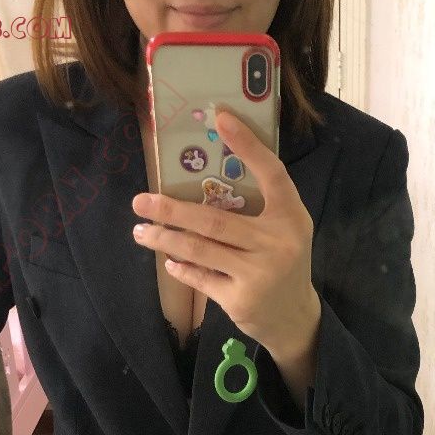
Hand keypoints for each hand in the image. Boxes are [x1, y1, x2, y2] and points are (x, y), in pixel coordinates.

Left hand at [131, 108, 317, 356]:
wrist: (294, 317)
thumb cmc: (282, 263)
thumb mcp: (284, 230)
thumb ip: (257, 207)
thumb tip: (201, 184)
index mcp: (290, 217)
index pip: (271, 173)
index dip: (248, 145)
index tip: (221, 117)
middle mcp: (277, 243)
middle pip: (215, 219)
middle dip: (172, 210)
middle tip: (141, 200)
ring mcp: (258, 274)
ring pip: (200, 250)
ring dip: (165, 239)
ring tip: (141, 231)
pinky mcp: (240, 299)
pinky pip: (201, 278)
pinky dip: (181, 269)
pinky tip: (168, 261)